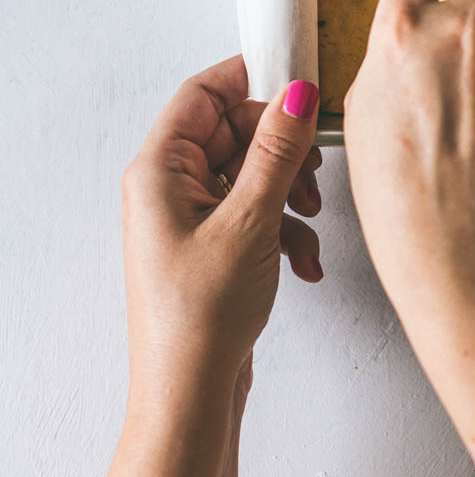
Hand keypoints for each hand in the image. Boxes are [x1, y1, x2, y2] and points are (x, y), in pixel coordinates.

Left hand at [121, 56, 323, 402]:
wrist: (191, 395)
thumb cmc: (199, 318)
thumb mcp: (250, 220)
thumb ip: (276, 151)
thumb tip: (296, 94)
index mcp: (160, 171)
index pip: (203, 94)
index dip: (251, 80)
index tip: (298, 83)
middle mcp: (169, 189)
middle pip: (234, 133)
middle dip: (282, 150)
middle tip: (312, 168)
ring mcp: (190, 219)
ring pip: (251, 174)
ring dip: (289, 192)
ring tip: (307, 220)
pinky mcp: (212, 247)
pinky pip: (255, 211)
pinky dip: (285, 229)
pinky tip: (302, 261)